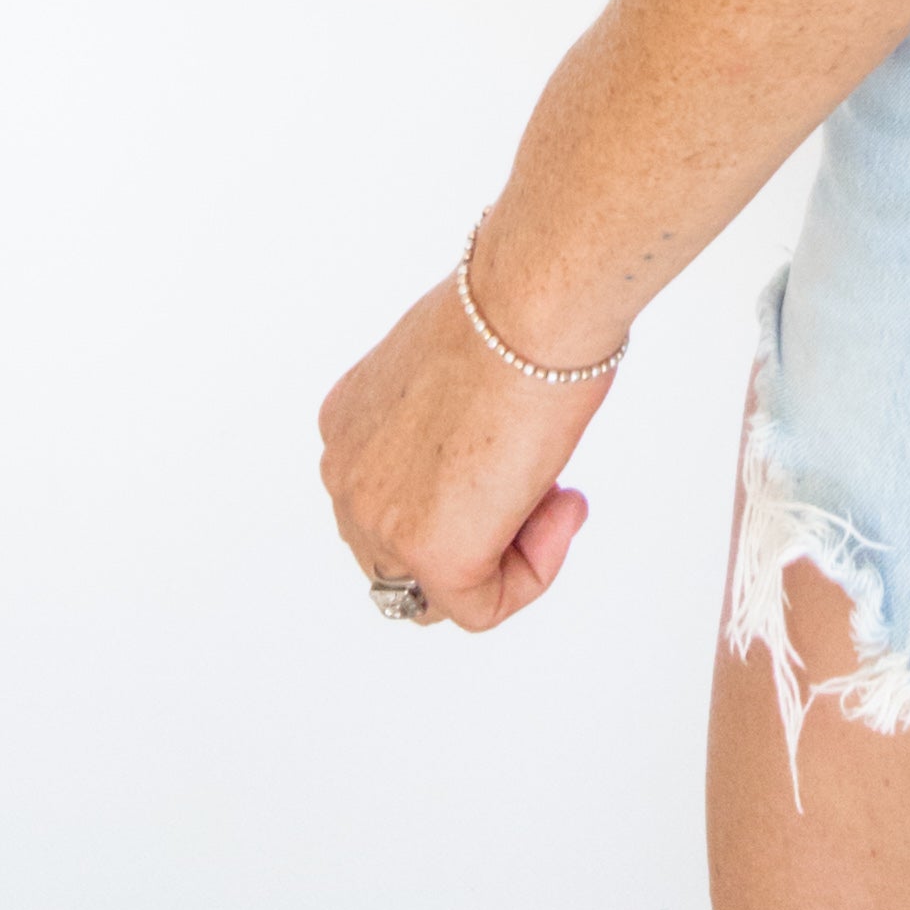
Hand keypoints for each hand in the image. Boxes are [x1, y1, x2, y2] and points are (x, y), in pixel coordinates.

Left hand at [319, 273, 607, 631]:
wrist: (532, 301)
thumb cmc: (518, 309)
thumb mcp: (458, 370)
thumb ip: (450, 423)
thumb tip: (487, 458)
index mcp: (348, 425)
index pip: (396, 499)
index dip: (470, 492)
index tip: (521, 450)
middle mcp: (347, 476)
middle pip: (409, 554)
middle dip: (486, 527)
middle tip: (545, 480)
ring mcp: (380, 520)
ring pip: (442, 589)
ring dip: (511, 552)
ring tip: (557, 493)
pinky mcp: (431, 553)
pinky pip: (481, 608)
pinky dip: (533, 573)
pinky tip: (563, 509)